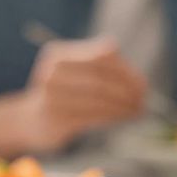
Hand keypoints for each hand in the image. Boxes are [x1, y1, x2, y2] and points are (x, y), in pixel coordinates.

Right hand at [21, 37, 146, 150]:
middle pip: (100, 80)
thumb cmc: (64, 93)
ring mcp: (51, 98)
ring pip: (98, 100)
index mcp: (58, 55)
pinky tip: (125, 117)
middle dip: (127, 90)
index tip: (143, 83)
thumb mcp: (79, 72)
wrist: (31, 120)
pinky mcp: (56, 121)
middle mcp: (51, 74)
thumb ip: (105, 67)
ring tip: (139, 109)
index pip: (101, 58)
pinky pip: (93, 117)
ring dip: (124, 106)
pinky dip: (114, 117)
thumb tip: (137, 81)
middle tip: (144, 98)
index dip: (126, 71)